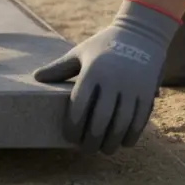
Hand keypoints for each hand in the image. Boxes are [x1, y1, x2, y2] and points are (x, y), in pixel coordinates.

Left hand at [33, 0, 180, 153]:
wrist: (141, 33)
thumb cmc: (104, 46)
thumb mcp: (80, 53)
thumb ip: (59, 68)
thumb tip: (36, 77)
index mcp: (93, 72)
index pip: (79, 105)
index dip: (74, 125)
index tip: (70, 137)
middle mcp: (113, 81)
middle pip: (101, 119)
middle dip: (93, 139)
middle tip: (86, 150)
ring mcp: (132, 87)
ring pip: (122, 123)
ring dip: (113, 141)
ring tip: (105, 150)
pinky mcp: (148, 92)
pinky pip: (140, 119)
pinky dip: (132, 134)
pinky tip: (124, 142)